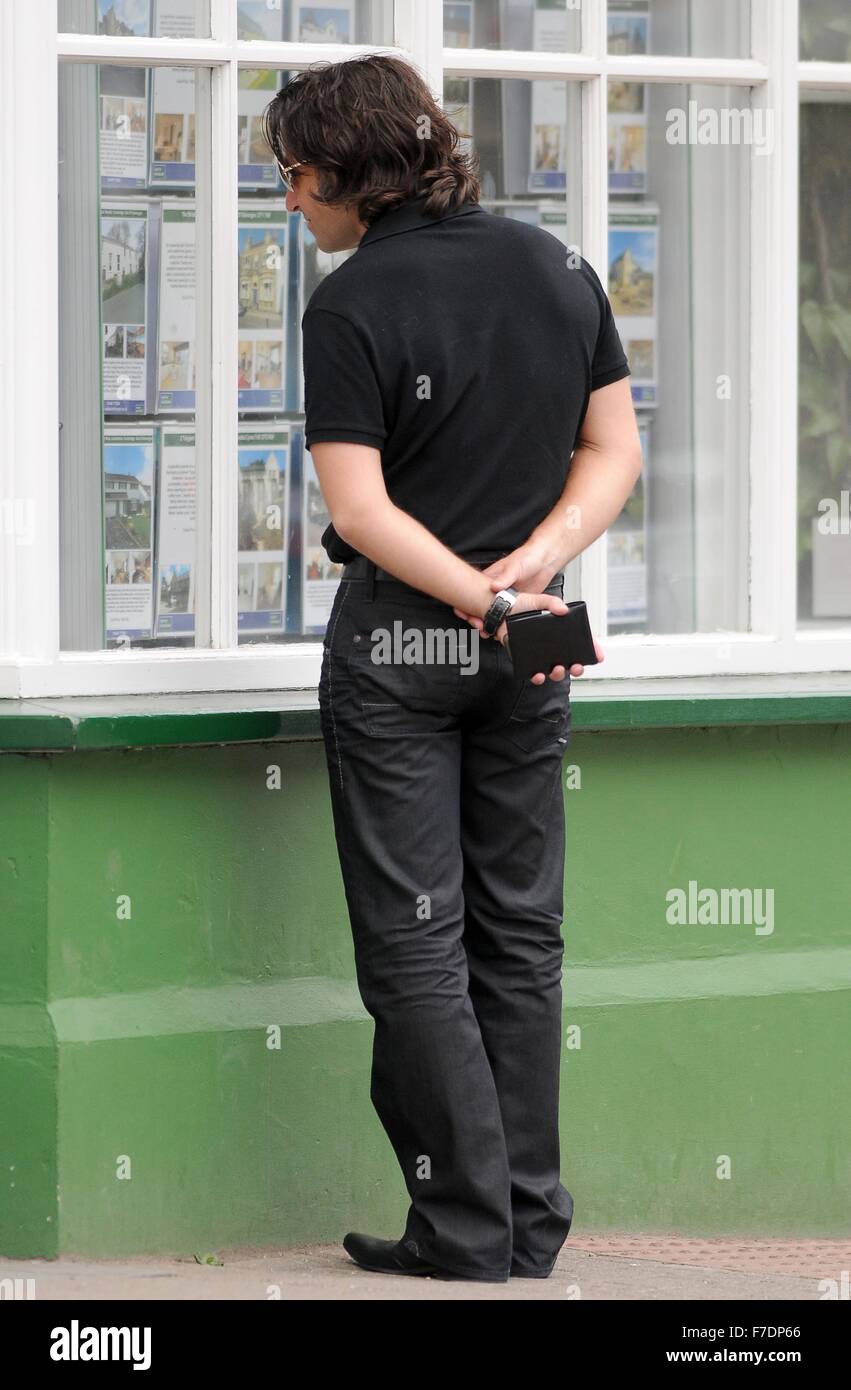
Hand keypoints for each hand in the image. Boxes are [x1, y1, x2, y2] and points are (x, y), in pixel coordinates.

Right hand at [453, 539, 557, 632]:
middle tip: (478, 625)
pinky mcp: (517, 604)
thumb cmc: (527, 558)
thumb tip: (494, 586)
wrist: (545, 561)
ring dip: (490, 622)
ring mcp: (506, 598)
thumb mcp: (515, 567)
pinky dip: (504, 623)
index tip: (465, 614)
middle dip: (477, 617)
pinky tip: (502, 629)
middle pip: (481, 606)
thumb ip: (505, 577)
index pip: (474, 593)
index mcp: (491, 579)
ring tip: (488, 631)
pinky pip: (508, 616)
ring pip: (494, 613)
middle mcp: (496, 590)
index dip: (468, 604)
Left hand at [471, 590, 603, 682]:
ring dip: (559, 673)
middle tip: (577, 666)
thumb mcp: (538, 599)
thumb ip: (551, 602)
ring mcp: (540, 653)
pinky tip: (538, 675)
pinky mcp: (526, 658)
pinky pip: (535, 671)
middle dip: (577, 667)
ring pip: (555, 669)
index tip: (598, 656)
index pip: (580, 641)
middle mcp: (552, 644)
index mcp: (559, 631)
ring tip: (558, 669)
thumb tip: (564, 609)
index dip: (591, 649)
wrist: (499, 611)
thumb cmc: (519, 605)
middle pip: (570, 660)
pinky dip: (538, 676)